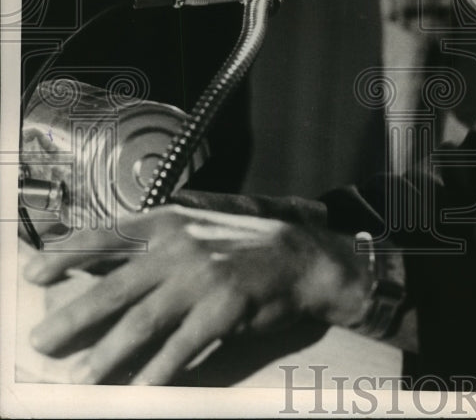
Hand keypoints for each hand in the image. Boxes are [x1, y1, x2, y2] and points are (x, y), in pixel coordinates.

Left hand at [24, 205, 370, 384]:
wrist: (304, 257)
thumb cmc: (246, 242)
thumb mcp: (199, 223)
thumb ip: (157, 236)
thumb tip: (104, 257)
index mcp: (170, 220)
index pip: (107, 236)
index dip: (67, 254)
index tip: (33, 273)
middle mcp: (181, 247)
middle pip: (113, 288)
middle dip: (71, 318)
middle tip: (40, 342)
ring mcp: (202, 278)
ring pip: (141, 324)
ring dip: (106, 355)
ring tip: (82, 377)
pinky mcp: (223, 310)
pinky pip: (180, 348)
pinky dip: (156, 373)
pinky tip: (138, 392)